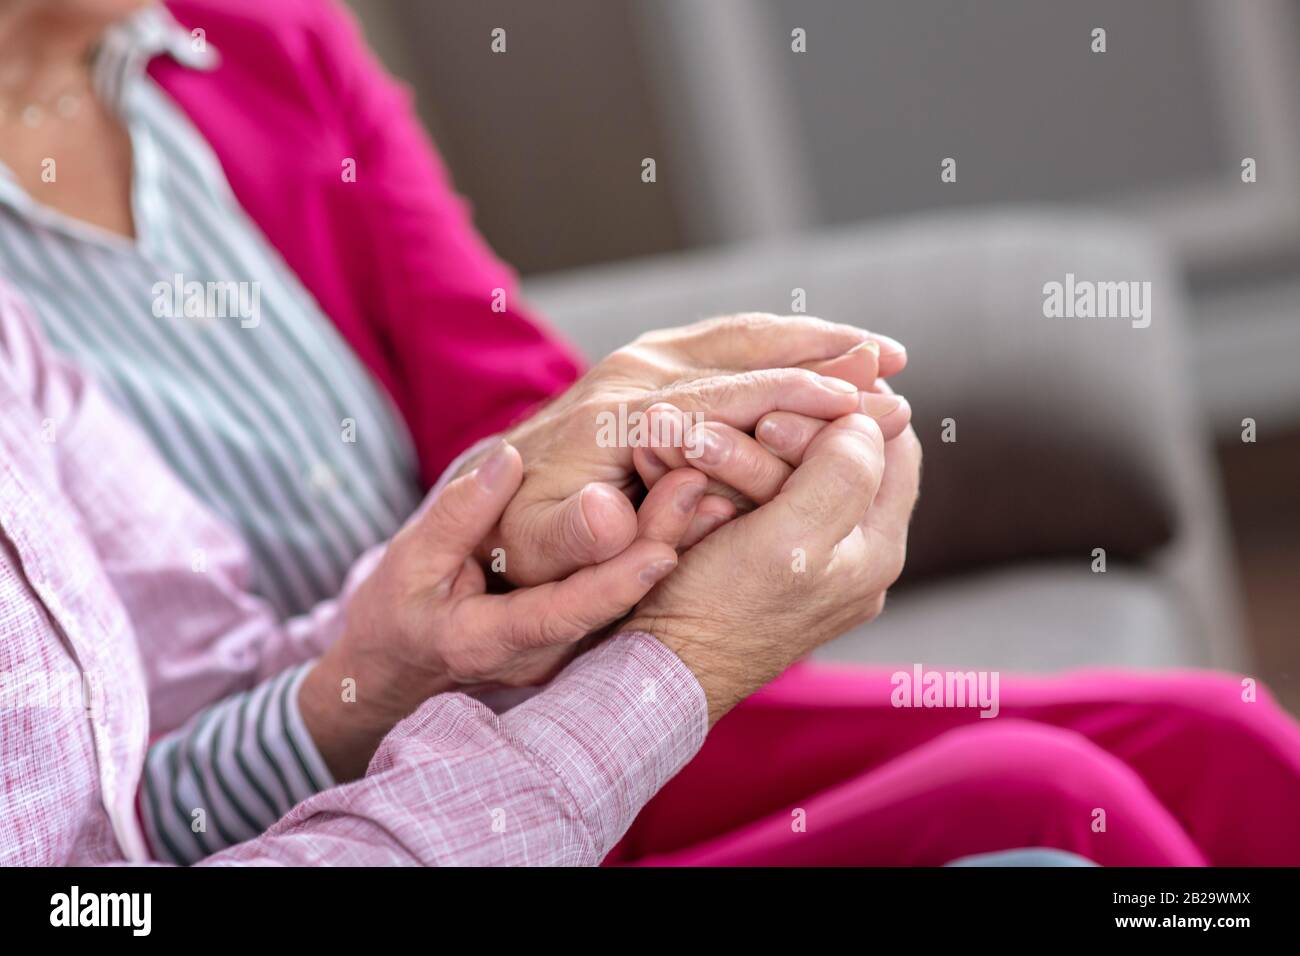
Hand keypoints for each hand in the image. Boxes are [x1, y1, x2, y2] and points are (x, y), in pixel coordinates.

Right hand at [299, 440, 706, 779]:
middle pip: (613, 604)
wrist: (401, 666)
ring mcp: (567, 648)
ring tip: (717, 492)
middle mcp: (542, 653)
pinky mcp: (582, 631)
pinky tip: (694, 509)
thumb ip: (458, 517)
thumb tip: (505, 462)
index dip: (611, 584)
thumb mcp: (409, 563)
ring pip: (630, 598)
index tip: (660, 551)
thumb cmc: (400, 611)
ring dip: (671, 544)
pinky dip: (657, 549)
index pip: (562, 616)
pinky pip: (626, 590)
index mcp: (491, 640)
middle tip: (704, 492)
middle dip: (660, 547)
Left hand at [469, 313, 907, 583]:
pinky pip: (726, 345)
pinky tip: (820, 356)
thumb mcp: (536, 553)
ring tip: (878, 350)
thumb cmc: (517, 542)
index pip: (724, 398)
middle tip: (893, 360)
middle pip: (742, 347)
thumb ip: (574, 538)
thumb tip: (609, 515)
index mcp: (620, 416)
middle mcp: (633, 374)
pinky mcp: (646, 371)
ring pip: (739, 336)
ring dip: (810, 339)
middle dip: (821, 351)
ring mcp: (639, 364)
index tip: (861, 404)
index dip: (796, 398)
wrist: (484, 506)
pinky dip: (780, 345)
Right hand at [625, 416, 922, 724]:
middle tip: (749, 424)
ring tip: (711, 446)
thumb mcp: (789, 537)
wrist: (660, 671)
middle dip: (794, 431)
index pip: (892, 448)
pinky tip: (705, 480)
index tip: (787, 406)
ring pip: (800, 476)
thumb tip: (870, 420)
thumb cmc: (719, 610)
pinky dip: (738, 482)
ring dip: (757, 453)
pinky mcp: (773, 569)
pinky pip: (767, 504)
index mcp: (875, 550)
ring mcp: (816, 566)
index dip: (847, 413)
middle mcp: (856, 560)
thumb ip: (842, 474)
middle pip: (846, 458)